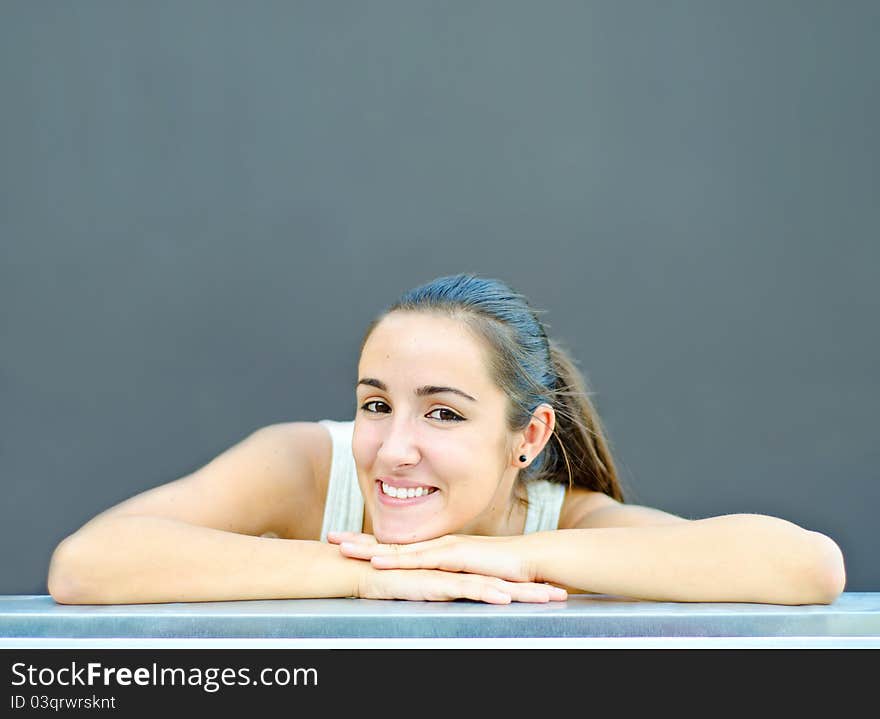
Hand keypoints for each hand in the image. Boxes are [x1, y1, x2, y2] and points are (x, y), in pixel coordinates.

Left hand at [328, 532, 562, 599]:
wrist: (533, 561)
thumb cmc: (506, 568)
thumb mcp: (471, 572)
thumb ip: (451, 575)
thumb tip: (434, 586)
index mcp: (437, 549)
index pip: (399, 547)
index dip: (371, 544)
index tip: (345, 541)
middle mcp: (437, 545)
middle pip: (392, 544)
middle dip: (360, 541)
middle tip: (331, 538)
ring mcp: (445, 549)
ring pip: (401, 550)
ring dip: (371, 549)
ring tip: (344, 548)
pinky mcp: (456, 558)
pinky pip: (421, 561)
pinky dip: (398, 561)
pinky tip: (379, 563)